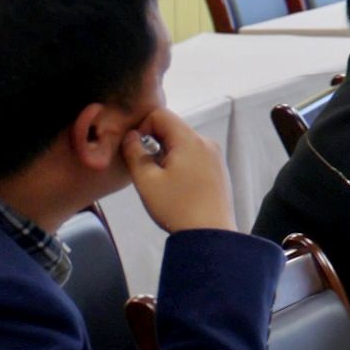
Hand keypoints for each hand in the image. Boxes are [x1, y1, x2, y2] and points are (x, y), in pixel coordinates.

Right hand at [120, 103, 235, 236]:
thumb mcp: (146, 180)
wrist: (210, 235)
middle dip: (154, 143)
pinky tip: (175, 186)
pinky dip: (180, 163)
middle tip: (146, 169)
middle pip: (173, 128)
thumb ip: (134, 152)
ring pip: (182, 144)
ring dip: (166, 155)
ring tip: (161, 181)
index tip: (135, 149)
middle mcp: (206, 142)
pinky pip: (194, 156)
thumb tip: (131, 136)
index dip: (142, 126)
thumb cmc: (176, 207)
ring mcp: (215, 156)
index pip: (161, 114)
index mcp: (190, 140)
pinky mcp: (218, 170)